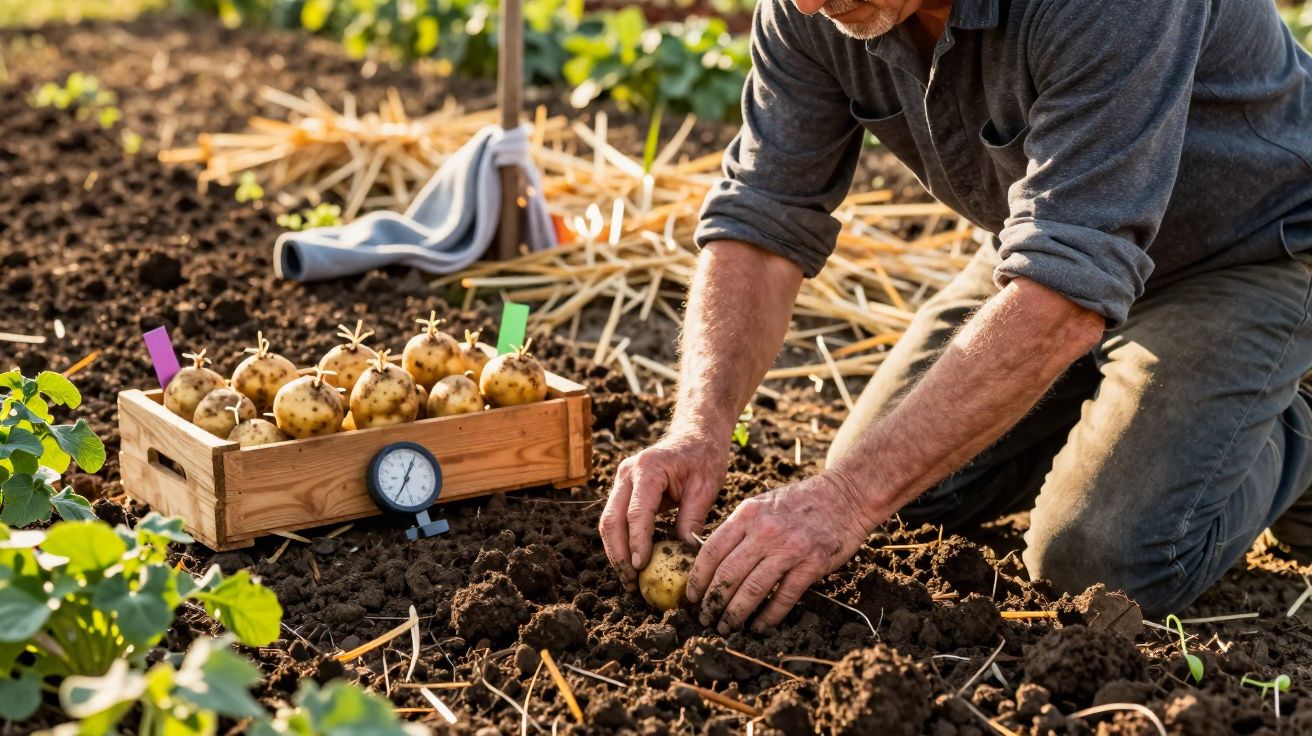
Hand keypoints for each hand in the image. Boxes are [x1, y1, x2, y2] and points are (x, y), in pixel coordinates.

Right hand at [599, 432, 728, 591]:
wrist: (695, 436)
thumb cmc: (704, 458)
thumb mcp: (705, 487)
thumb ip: (692, 518)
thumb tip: (685, 554)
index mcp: (648, 468)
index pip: (636, 512)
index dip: (637, 542)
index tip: (640, 567)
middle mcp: (627, 473)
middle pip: (612, 519)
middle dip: (618, 554)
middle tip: (631, 582)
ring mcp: (621, 481)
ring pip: (608, 522)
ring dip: (615, 552)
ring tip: (629, 580)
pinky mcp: (622, 490)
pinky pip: (615, 520)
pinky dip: (620, 543)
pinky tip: (630, 564)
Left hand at [686, 469, 882, 632]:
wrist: (846, 495)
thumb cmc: (799, 502)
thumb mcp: (761, 504)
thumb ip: (738, 529)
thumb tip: (711, 561)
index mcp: (747, 514)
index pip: (711, 550)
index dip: (697, 578)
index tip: (691, 596)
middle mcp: (765, 531)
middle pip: (728, 574)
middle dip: (712, 602)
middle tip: (704, 618)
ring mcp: (789, 548)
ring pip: (752, 590)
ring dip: (735, 614)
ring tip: (726, 627)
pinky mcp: (812, 564)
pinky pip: (784, 597)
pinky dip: (769, 616)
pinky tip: (759, 626)